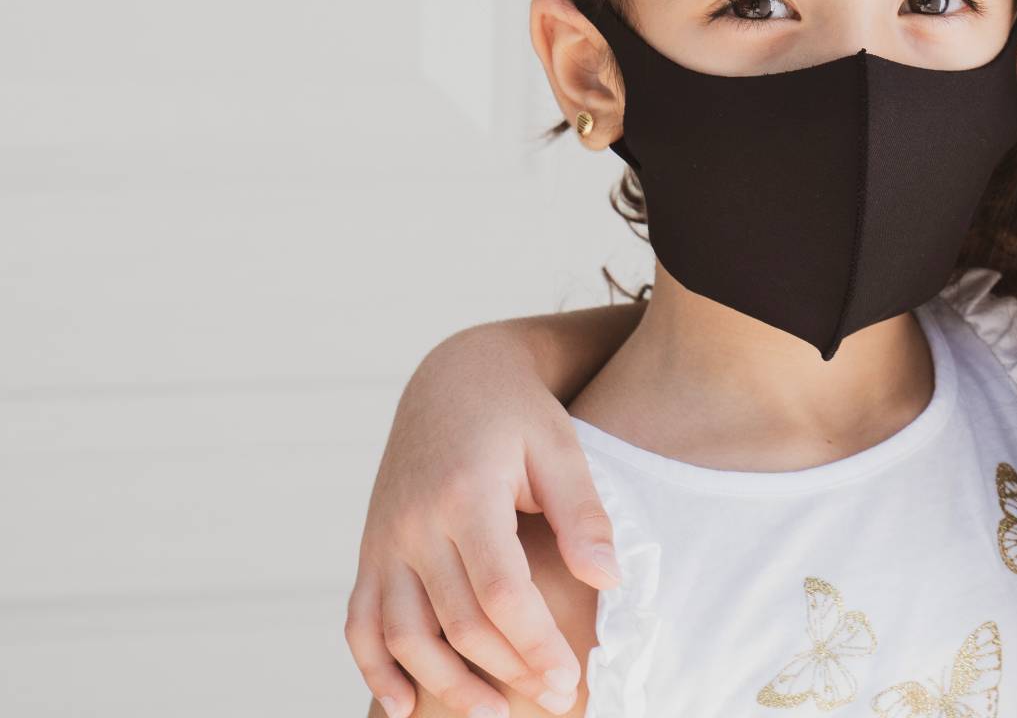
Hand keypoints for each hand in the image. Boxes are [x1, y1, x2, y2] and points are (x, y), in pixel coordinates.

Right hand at [344, 325, 618, 717]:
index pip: (500, 592)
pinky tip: (407, 707)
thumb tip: (609, 579)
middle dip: (507, 670)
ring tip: (495, 715)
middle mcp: (412, 523)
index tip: (568, 679)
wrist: (453, 380)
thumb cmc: (518, 414)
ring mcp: (383, 540)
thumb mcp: (560, 448)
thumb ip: (584, 514)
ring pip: (402, 634)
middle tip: (556, 698)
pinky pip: (360, 623)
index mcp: (464, 494)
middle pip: (455, 621)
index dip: (534, 644)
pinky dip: (375, 670)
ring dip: (445, 684)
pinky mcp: (370, 551)